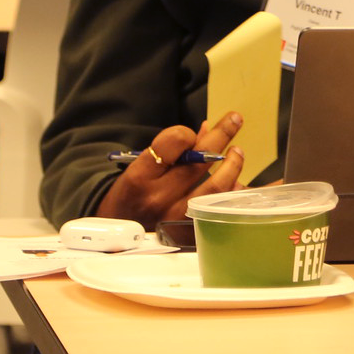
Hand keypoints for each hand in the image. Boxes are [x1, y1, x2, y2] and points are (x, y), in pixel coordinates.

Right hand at [95, 113, 244, 227]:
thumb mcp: (139, 168)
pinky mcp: (189, 234)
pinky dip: (231, 193)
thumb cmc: (130, 195)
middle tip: (235, 119)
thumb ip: (171, 150)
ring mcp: (175, 218)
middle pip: (198, 161)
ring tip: (237, 152)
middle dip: (221, 135)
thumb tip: (208, 129)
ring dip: (232, 165)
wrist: (116, 233)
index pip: (172, 143)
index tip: (191, 134)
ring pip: (215, 187)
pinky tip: (237, 182)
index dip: (186, 133)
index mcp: (140, 177)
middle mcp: (157, 198)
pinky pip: (218, 209)